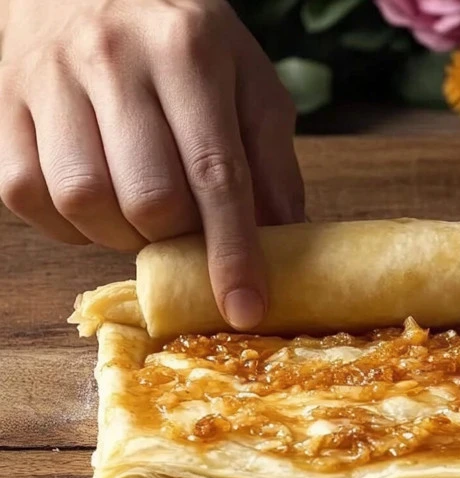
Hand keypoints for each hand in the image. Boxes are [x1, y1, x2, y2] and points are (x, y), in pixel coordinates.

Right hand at [0, 0, 304, 328]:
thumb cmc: (179, 40)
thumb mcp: (246, 79)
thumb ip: (271, 159)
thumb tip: (286, 244)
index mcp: (187, 49)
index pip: (215, 174)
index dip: (232, 254)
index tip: (246, 310)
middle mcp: (113, 57)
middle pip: (148, 199)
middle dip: (175, 238)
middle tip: (184, 227)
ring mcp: (49, 78)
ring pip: (83, 201)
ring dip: (119, 234)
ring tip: (137, 212)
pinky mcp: (3, 103)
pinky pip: (28, 195)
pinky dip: (67, 223)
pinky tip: (95, 202)